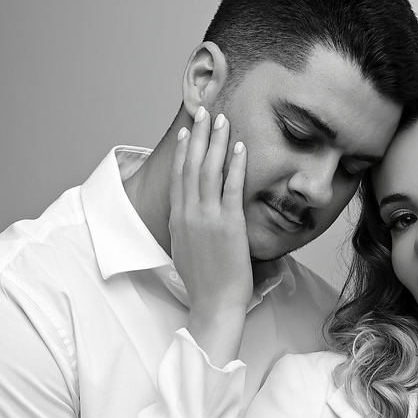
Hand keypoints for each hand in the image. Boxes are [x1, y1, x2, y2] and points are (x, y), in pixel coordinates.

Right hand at [169, 106, 252, 365]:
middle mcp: (189, 214)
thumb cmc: (203, 283)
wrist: (213, 304)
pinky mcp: (228, 225)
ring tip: (222, 120)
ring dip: (216, 142)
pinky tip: (240, 148)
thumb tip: (189, 216)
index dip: (184, 150)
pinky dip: (236, 166)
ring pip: (209, 171)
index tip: (188, 131)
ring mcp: (208, 218)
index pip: (178, 176)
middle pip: (192, 165)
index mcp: (177, 219)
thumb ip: (186, 227)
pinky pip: (232, 188)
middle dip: (199, 135)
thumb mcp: (185, 249)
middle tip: (205, 112)